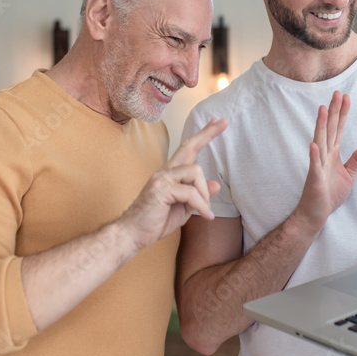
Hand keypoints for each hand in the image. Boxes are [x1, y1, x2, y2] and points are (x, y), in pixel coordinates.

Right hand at [121, 118, 227, 250]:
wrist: (132, 234)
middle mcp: (165, 171)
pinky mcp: (161, 189)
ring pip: (195, 171)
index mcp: (170, 173)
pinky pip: (190, 192)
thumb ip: (198, 195)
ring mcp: (162, 178)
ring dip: (205, 193)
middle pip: (189, 146)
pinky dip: (201, 205)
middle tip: (224, 121)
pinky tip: (205, 216)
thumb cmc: (155, 222)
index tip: (216, 122)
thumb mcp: (184, 208)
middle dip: (208, 133)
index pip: (188, 149)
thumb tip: (216, 185)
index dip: (203, 135)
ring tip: (206, 210)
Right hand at [291, 91, 356, 232]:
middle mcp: (324, 156)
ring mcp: (318, 166)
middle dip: (333, 112)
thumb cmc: (329, 193)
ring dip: (321, 126)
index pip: (338, 129)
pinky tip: (314, 145)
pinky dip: (314, 156)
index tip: (345, 97)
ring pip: (320, 142)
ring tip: (323, 110)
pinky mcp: (315, 180)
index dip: (342, 113)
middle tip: (337, 94)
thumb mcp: (349, 175)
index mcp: (332, 154)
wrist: (316, 213)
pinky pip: (314, 166)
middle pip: (330, 130)